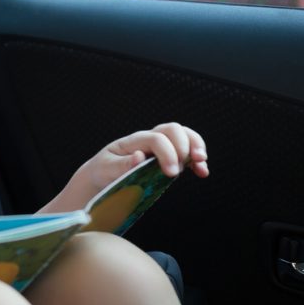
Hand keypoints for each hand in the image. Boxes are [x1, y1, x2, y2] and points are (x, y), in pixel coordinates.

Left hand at [84, 122, 207, 191]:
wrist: (101, 175)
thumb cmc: (103, 172)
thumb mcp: (106, 170)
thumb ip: (121, 165)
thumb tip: (139, 157)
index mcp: (132, 141)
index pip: (156, 139)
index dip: (167, 153)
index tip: (171, 173)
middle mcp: (148, 139)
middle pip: (172, 129)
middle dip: (183, 146)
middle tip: (179, 170)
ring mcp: (160, 146)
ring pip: (183, 134)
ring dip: (196, 146)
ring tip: (200, 162)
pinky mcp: (167, 156)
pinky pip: (187, 149)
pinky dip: (197, 159)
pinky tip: (201, 171)